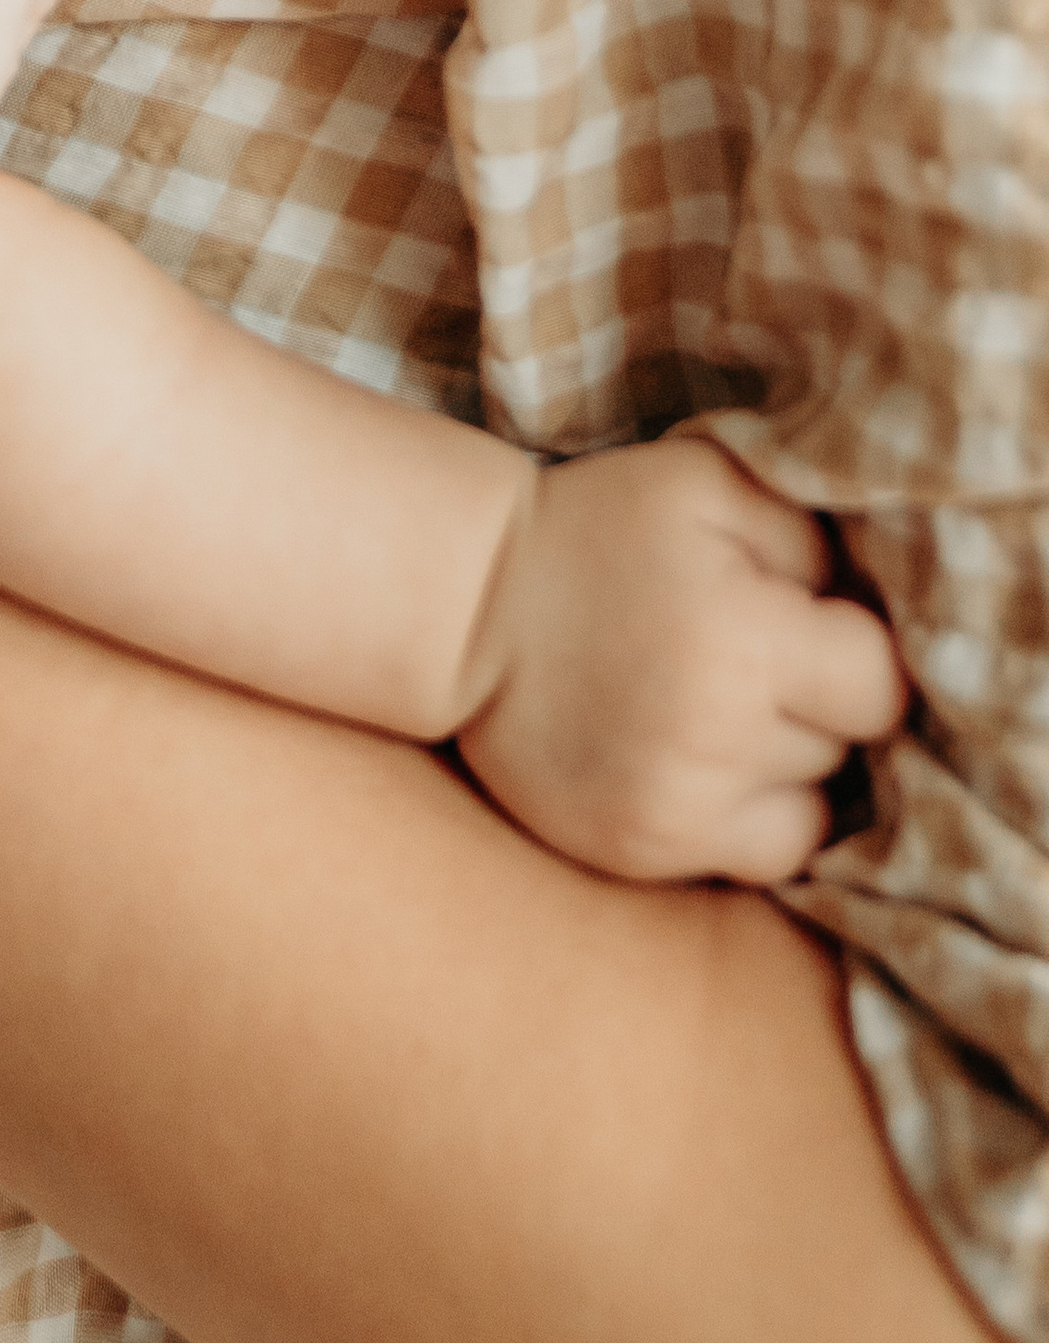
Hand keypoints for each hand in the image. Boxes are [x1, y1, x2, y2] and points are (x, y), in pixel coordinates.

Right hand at [456, 435, 909, 881]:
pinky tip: (703, 758)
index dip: (852, 650)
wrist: (462, 605)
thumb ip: (810, 539)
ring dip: (785, 764)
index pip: (880, 688)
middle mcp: (713, 743)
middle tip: (751, 656)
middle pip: (841, 749)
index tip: (806, 624)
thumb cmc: (597, 530)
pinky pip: (753, 856)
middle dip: (813, 703)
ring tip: (726, 710)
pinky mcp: (638, 854)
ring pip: (808, 811)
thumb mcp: (706, 486)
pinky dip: (745, 812)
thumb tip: (872, 609)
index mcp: (740, 643)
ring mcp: (671, 814)